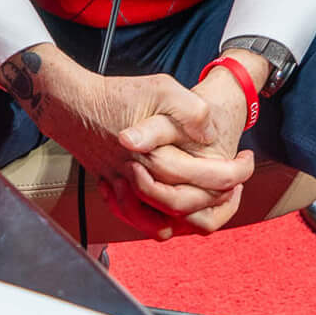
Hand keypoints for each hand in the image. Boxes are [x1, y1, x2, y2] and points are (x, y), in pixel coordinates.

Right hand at [0, 45, 252, 237]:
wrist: (68, 103)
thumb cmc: (116, 93)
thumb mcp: (161, 87)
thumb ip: (191, 111)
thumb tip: (211, 135)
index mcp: (156, 156)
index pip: (206, 178)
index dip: (235, 174)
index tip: (248, 160)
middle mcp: (139, 177)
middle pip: (186, 205)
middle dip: (218, 197)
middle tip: (236, 181)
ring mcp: (121, 185)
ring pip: (159, 217)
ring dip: (190, 216)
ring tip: (211, 200)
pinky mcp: (109, 184)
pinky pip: (130, 216)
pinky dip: (149, 225)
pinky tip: (165, 228)